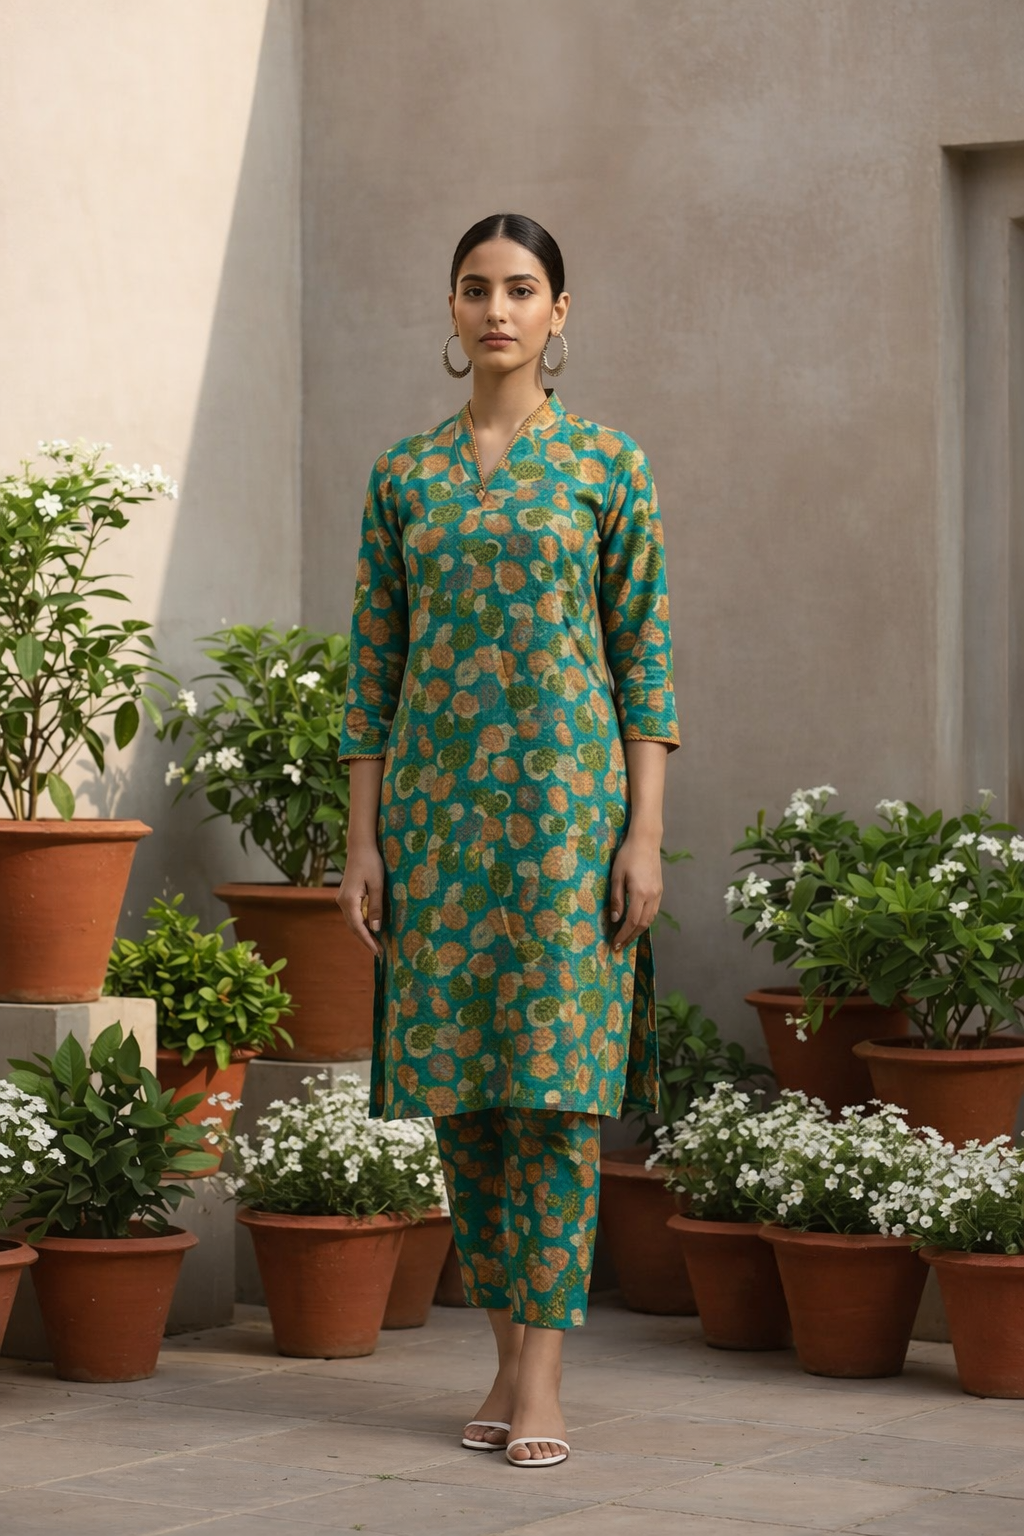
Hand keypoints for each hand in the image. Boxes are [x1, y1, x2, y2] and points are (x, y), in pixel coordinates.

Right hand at [337, 846, 384, 958]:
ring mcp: (342, 898)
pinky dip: (361, 923)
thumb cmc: (371, 862)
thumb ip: (375, 907)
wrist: (360, 846)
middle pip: (353, 927)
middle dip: (366, 940)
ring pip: (352, 921)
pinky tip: (371, 928)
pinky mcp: (346, 895)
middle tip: (380, 952)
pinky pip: (353, 914)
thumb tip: (376, 929)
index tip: (378, 952)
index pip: (358, 927)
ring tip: (377, 943)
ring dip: (363, 932)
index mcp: (349, 900)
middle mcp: (342, 901)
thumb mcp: (378, 885)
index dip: (368, 940)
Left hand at [609, 832, 662, 952]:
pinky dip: (645, 921)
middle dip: (631, 937)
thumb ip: (616, 898)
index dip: (623, 935)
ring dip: (638, 931)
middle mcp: (652, 896)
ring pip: (650, 919)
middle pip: (642, 924)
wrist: (646, 841)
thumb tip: (615, 919)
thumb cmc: (627, 855)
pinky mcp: (659, 890)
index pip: (631, 921)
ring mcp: (658, 893)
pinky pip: (653, 911)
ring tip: (627, 938)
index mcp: (640, 893)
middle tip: (619, 946)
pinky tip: (636, 923)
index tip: (615, 944)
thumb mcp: (616, 876)